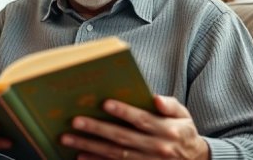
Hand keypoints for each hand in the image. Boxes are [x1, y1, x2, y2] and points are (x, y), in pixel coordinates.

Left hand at [60, 95, 208, 159]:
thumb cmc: (183, 132)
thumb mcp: (183, 115)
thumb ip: (170, 105)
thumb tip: (156, 98)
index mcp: (167, 131)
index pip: (142, 120)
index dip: (124, 112)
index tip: (105, 103)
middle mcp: (156, 148)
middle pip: (122, 138)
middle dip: (97, 129)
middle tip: (76, 121)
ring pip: (114, 155)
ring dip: (90, 147)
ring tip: (69, 139)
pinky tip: (80, 157)